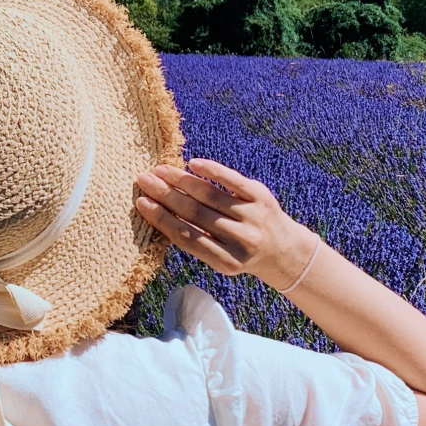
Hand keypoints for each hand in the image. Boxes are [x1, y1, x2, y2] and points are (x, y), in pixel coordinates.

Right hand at [134, 158, 317, 289]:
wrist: (284, 250)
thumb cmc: (241, 253)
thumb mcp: (221, 257)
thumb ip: (195, 239)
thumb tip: (157, 210)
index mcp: (226, 261)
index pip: (187, 237)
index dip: (162, 219)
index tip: (142, 203)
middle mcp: (241, 240)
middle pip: (195, 214)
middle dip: (166, 195)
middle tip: (144, 181)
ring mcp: (253, 217)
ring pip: (210, 195)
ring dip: (181, 181)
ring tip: (161, 171)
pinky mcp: (262, 196)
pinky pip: (232, 180)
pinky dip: (212, 171)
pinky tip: (193, 164)